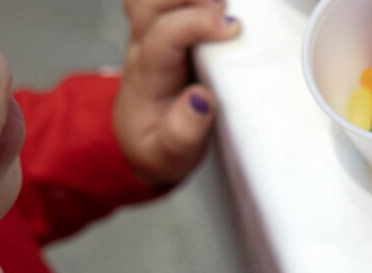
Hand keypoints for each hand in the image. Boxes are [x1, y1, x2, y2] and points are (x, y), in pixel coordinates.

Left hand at [113, 0, 240, 186]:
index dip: (196, 23)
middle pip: (150, 3)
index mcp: (146, 78)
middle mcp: (142, 50)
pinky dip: (186, 0)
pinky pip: (163, 2)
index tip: (233, 28)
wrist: (138, 146)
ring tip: (222, 5)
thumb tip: (202, 99)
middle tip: (228, 9)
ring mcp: (148, 38)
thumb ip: (183, 133)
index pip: (163, 36)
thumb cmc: (158, 149)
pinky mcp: (160, 33)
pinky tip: (211, 6)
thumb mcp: (169, 156)